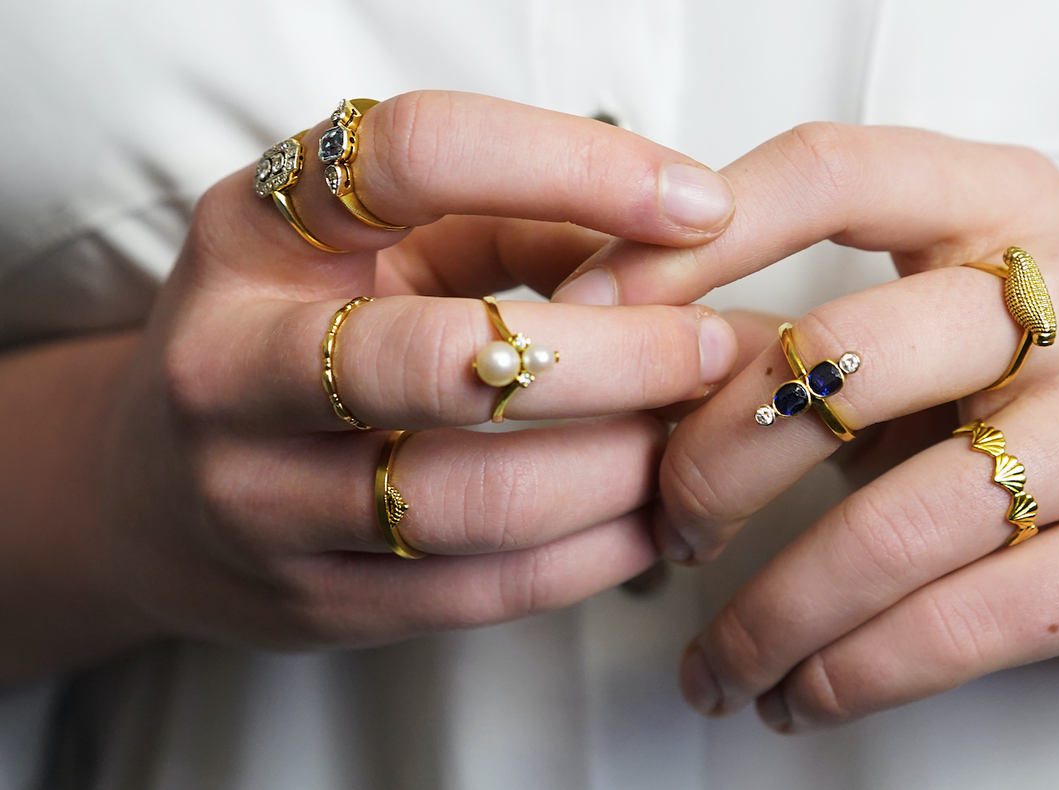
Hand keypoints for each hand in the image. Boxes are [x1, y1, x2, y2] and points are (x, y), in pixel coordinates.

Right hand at [8, 91, 743, 677]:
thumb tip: (673, 241)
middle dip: (620, 357)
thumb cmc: (299, 333)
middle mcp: (231, 366)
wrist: (153, 495)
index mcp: (254, 231)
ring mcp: (260, 501)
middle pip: (447, 359)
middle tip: (715, 345)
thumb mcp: (376, 242)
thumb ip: (513, 222)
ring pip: (478, 500)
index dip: (575, 168)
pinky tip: (662, 512)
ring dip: (625, 466)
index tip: (698, 201)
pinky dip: (602, 551)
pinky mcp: (313, 604)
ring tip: (699, 434)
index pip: (416, 159)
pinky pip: (488, 592)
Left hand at [563, 123, 1058, 728]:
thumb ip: (811, 336)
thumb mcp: (949, 328)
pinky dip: (850, 676)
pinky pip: (958, 626)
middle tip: (669, 526)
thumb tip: (628, 373)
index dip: (690, 246)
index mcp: (1007, 200)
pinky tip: (798, 698)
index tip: (592, 322)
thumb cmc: (1051, 396)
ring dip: (772, 616)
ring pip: (893, 527)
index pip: (831, 171)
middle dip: (713, 462)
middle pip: (841, 360)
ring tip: (717, 665)